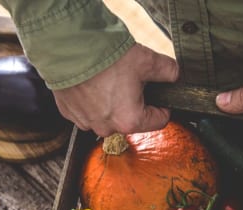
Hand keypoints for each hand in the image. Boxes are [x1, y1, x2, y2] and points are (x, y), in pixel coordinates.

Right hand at [53, 44, 178, 136]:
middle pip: (131, 119)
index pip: (159, 121)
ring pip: (107, 115)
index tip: (160, 95)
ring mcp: (85, 122)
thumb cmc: (106, 58)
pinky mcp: (69, 113)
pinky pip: (87, 110)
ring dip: (110, 101)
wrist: (68, 48)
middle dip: (134, 102)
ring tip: (108, 78)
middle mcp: (107, 128)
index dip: (163, 106)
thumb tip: (175, 75)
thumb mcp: (147, 60)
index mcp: (130, 121)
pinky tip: (91, 81)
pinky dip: (91, 99)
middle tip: (129, 79)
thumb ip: (168, 71)